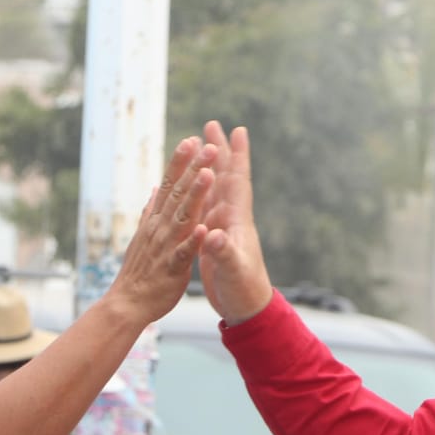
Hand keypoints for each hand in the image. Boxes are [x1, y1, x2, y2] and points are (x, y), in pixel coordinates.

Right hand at [108, 137, 216, 322]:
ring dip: (196, 195)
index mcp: (156, 220)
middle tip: (206, 144)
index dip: (179, 162)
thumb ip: (150, 211)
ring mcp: (166, 246)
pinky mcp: (173, 267)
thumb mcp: (142, 235)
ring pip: (183, 216)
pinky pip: (185, 252)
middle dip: (192, 169)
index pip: (169, 185)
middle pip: (178, 193)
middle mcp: (160, 228)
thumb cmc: (138, 271)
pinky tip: (205, 228)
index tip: (191, 139)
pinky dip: (194, 240)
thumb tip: (154, 189)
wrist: (126, 304)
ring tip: (208, 174)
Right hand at [198, 122, 272, 324]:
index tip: (238, 130)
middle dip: (219, 152)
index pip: (237, 182)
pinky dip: (197, 194)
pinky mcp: (212, 240)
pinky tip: (189, 186)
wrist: (245, 310)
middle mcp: (230, 219)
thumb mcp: (231, 271)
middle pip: (224, 178)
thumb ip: (222, 252)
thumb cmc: (243, 289)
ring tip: (200, 147)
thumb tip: (210, 234)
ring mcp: (221, 228)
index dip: (238, 157)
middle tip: (212, 125)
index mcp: (237, 221)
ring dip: (207, 167)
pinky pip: (202, 209)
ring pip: (212, 190)